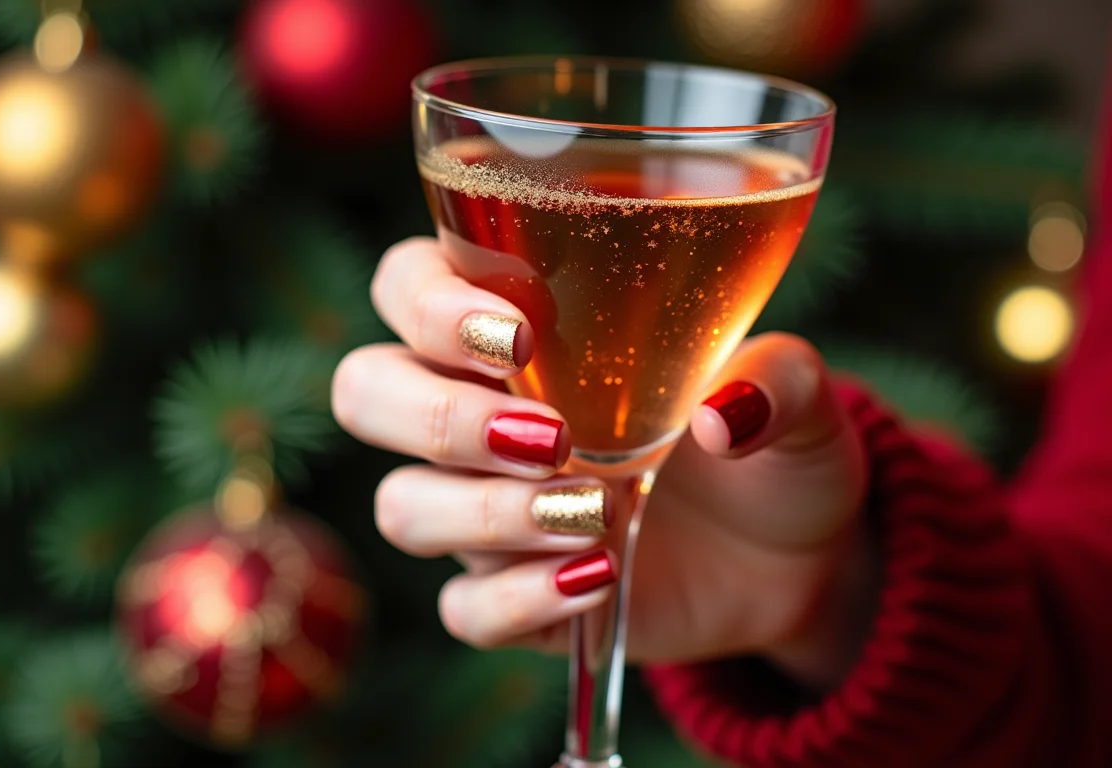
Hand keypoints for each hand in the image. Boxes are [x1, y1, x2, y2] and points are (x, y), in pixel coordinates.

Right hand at [332, 237, 873, 686]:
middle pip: (366, 391)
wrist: (794, 557)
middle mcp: (476, 410)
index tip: (518, 337)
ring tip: (597, 510)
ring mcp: (482, 508)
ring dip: (486, 512)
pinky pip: (463, 609)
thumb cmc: (773, 442)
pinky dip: (519, 600)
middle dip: (437, 414)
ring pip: (401, 506)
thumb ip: (778, 380)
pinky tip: (599, 579)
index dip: (429, 305)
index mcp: (514, 327)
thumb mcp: (799, 398)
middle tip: (548, 435)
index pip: (408, 285)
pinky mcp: (510, 593)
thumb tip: (721, 414)